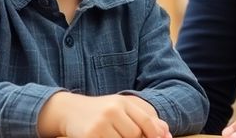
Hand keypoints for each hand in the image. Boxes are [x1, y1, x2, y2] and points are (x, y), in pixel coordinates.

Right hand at [40, 92, 170, 137]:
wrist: (69, 110)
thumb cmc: (100, 112)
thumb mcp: (122, 109)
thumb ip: (145, 118)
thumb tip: (166, 133)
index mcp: (123, 101)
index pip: (146, 121)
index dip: (155, 134)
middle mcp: (112, 109)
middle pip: (135, 134)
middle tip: (124, 134)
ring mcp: (100, 122)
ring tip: (112, 135)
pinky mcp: (90, 134)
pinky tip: (104, 137)